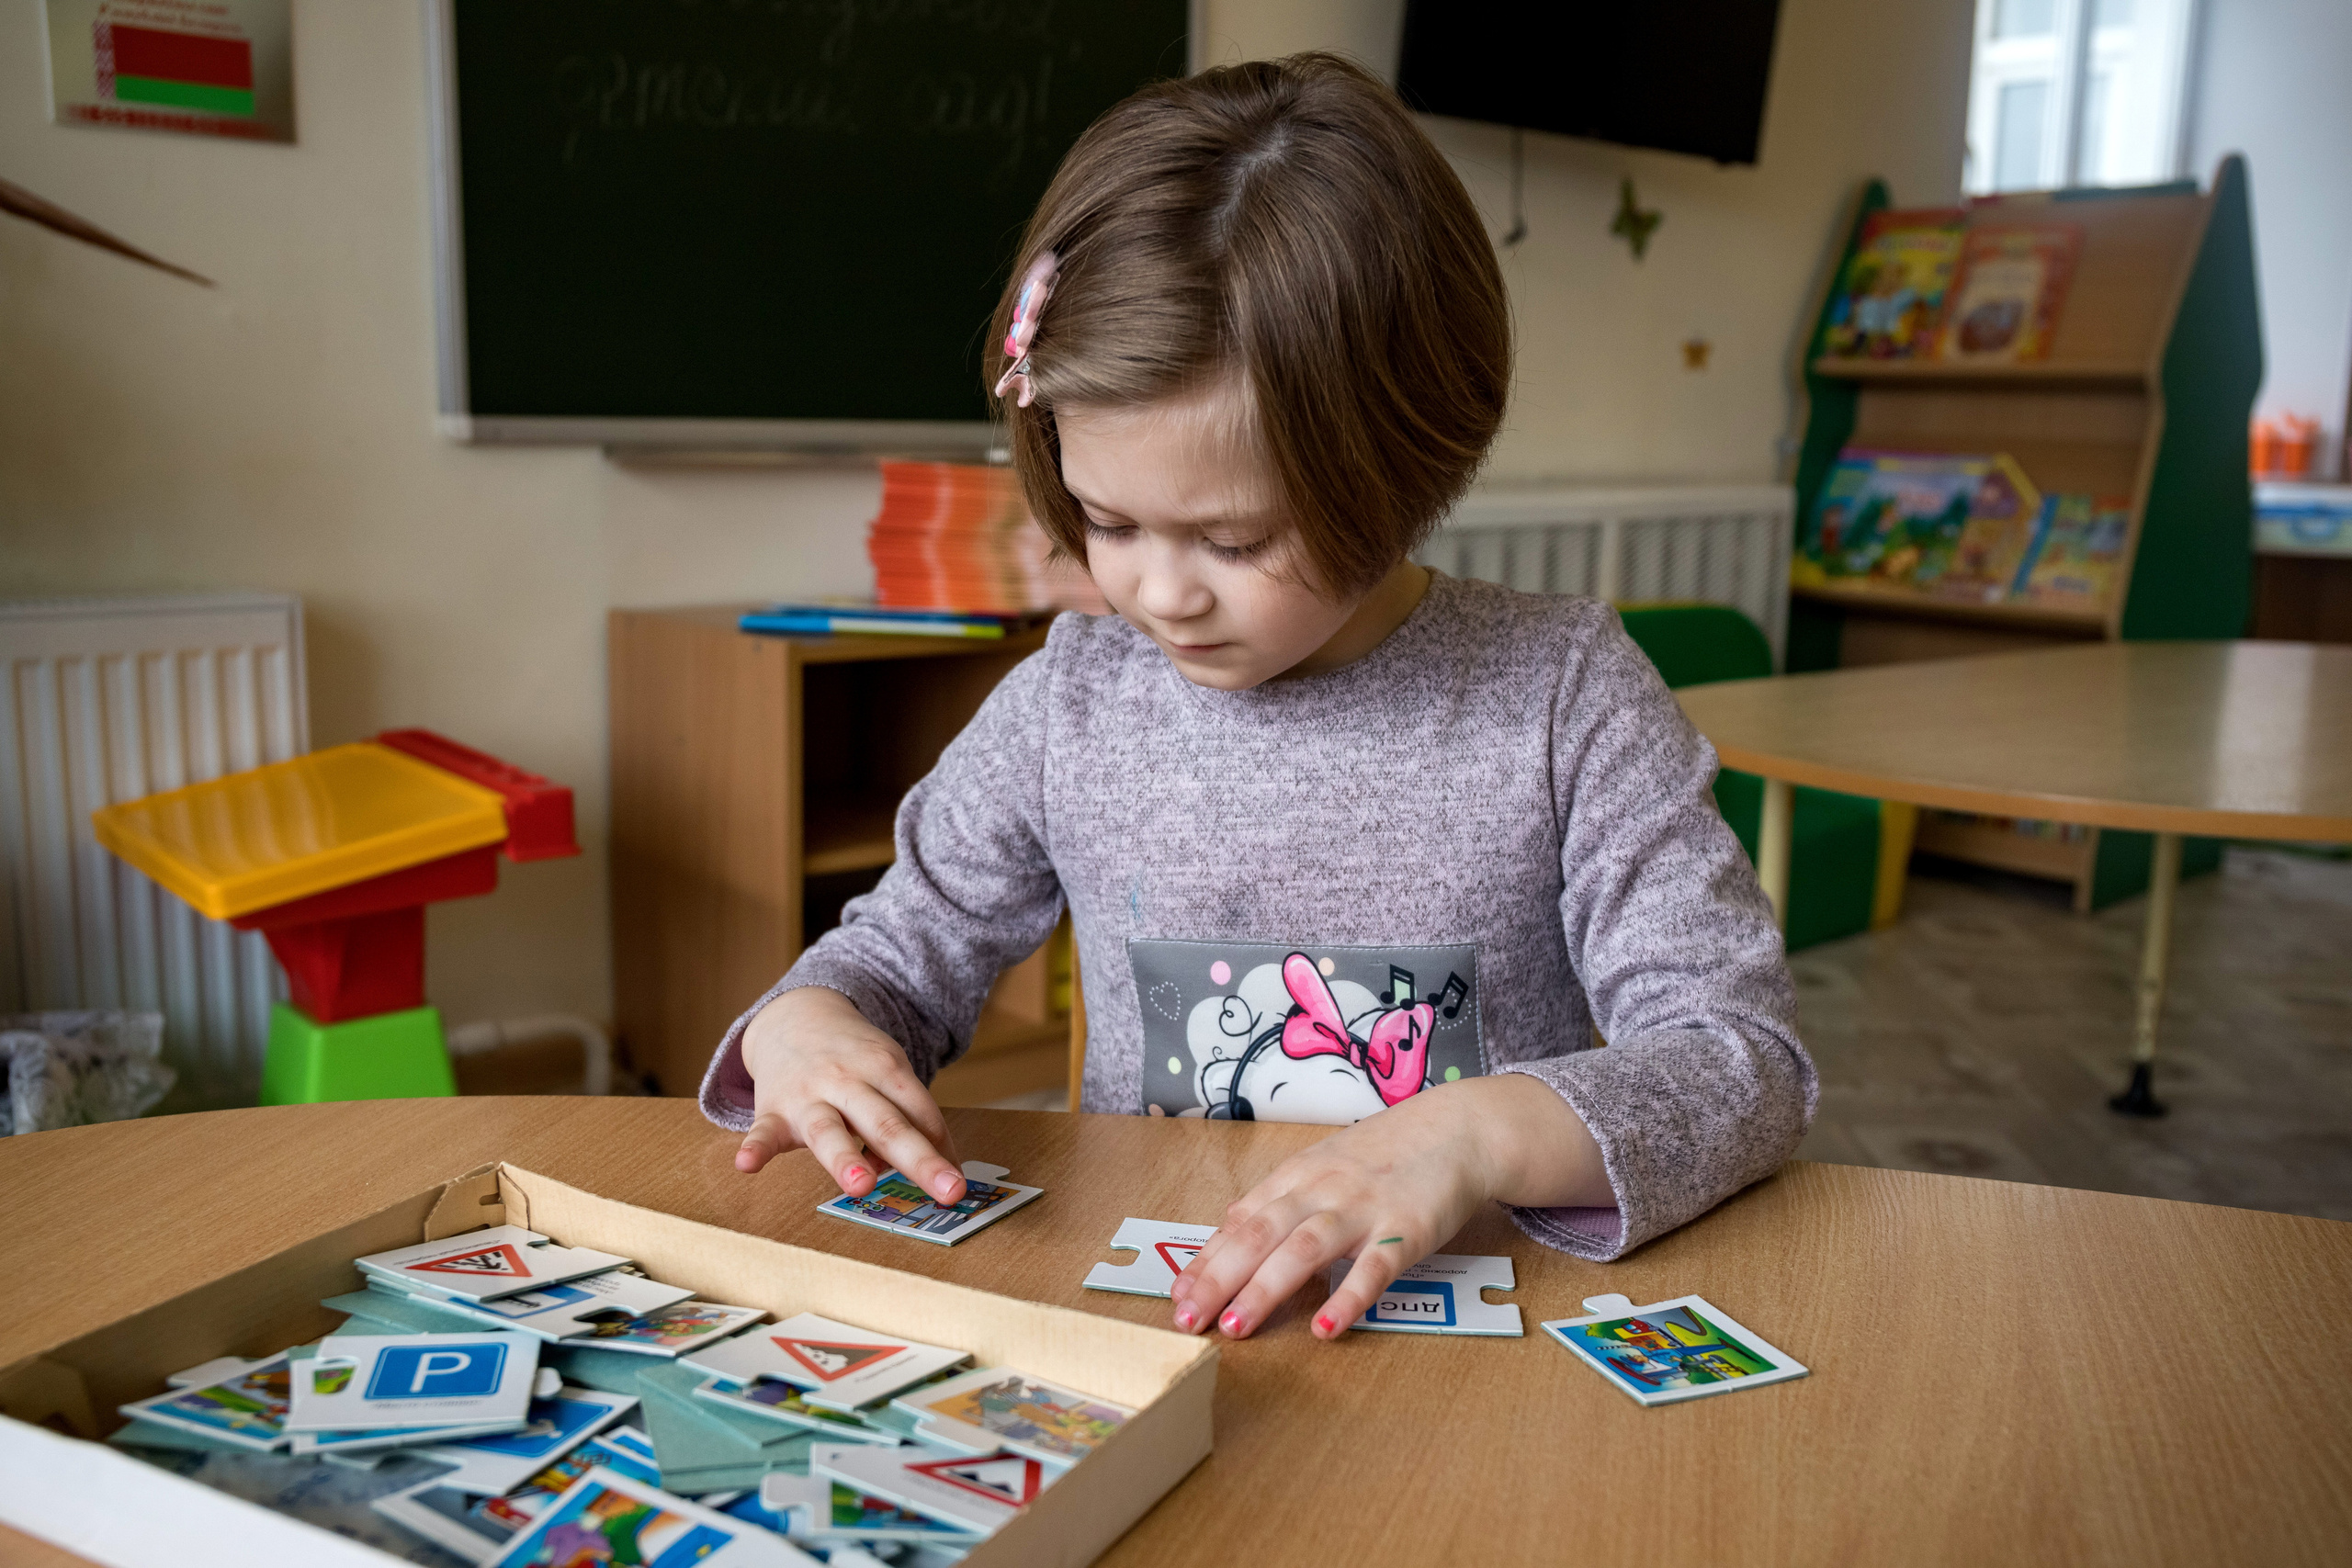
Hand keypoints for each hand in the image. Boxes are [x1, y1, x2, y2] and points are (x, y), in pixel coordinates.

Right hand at [731, 986, 964, 1205]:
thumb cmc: (855, 1059)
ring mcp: (809, 1096)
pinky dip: (754, 1148)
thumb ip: (906, 1118)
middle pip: (886, 1123)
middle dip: (919, 1159)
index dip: (943, 1149)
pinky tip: (746, 1166)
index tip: (962, 1186)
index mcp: (886, 1069)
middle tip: (949, 1191)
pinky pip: (762, 1131)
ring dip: (845, 1159)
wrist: (795, 1017)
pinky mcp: (773, 1111)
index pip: (920, 1112)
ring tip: (861, 1186)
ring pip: (829, 1131)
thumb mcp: (888, 1072)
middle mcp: (849, 1080)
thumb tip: (932, 1166)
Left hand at [1169, 1074, 1607, 1340]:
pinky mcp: (1406, 1229)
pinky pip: (1374, 1268)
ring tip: (1236, 1327)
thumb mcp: (1323, 1168)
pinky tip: (1327, 1329)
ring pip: (1304, 1248)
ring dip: (1266, 1289)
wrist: (1457, 1128)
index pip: (1240, 1222)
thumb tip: (1227, 1236)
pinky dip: (1348, 1297)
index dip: (1206, 1261)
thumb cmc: (1384, 1155)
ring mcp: (1363, 1208)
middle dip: (1219, 1279)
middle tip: (1187, 1321)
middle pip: (1259, 1234)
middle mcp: (1322, 1190)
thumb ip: (1280, 1202)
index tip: (1176, 1298)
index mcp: (1297, 1177)